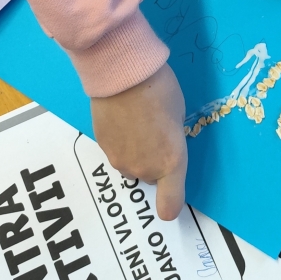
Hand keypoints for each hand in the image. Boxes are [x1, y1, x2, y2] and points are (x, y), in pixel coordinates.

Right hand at [90, 63, 186, 220]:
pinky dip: (120, 142)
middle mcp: (144, 169)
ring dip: (136, 154)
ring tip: (136, 124)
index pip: (169, 206)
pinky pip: (117, 153)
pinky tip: (121, 120)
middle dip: (155, 162)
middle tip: (155, 134)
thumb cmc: (160, 90)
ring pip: (131, 166)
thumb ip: (171, 140)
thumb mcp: (178, 115)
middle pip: (150, 178)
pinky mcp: (102, 148)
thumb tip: (162, 143)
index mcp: (171, 163)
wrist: (121, 73)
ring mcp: (120, 161)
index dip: (171, 203)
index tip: (170, 191)